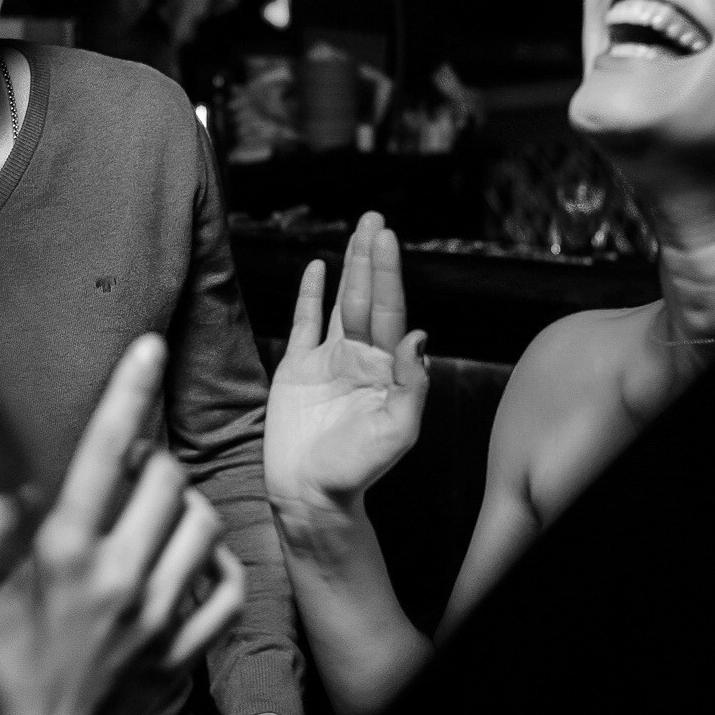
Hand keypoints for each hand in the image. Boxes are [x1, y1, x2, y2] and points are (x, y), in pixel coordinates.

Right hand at [0, 334, 246, 714]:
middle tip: (133, 470)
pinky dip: (219, 568)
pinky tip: (194, 563)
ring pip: (204, 525)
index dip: (129, 391)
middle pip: (167, 479)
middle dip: (153, 462)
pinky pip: (227, 590)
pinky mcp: (182, 653)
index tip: (150, 347)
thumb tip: (7, 487)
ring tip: (161, 515)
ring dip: (187, 509)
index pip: (103, 451)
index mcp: (61, 553)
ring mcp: (157, 617)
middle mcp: (116, 577)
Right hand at [265, 211, 428, 513]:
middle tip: (374, 218)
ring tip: (357, 232)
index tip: (387, 238)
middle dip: (371, 258)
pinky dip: (310, 294)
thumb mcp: (397, 431)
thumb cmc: (357, 471)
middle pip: (366, 297)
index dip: (388, 273)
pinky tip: (318, 267)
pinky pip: (303, 323)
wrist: (310, 495)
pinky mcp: (295, 370)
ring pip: (340, 302)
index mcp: (385, 370)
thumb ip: (411, 383)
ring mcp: (327, 361)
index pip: (389, 311)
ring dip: (349, 267)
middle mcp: (359, 358)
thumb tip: (418, 334)